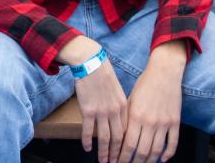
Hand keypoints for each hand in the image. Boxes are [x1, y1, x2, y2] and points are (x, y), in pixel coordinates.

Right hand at [58, 36, 126, 162]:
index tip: (124, 154)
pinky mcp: (88, 109)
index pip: (127, 131)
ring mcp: (101, 111)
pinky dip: (87, 141)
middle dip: (116, 153)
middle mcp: (114, 111)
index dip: (125, 145)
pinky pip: (88, 130)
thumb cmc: (103, 75)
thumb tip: (119, 120)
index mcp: (124, 106)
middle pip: (117, 138)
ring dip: (104, 152)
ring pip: (104, 137)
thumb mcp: (117, 90)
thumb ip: (119, 106)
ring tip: (103, 161)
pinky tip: (87, 148)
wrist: (91, 62)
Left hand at [119, 41, 184, 161]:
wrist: (164, 72)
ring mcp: (164, 123)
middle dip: (133, 162)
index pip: (128, 144)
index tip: (117, 162)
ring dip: (148, 161)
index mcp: (135, 116)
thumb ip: (126, 118)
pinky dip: (167, 154)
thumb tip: (120, 137)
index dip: (122, 157)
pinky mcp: (175, 122)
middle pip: (141, 151)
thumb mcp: (130, 99)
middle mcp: (150, 122)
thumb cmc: (144, 84)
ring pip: (156, 151)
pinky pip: (172, 143)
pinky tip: (161, 159)